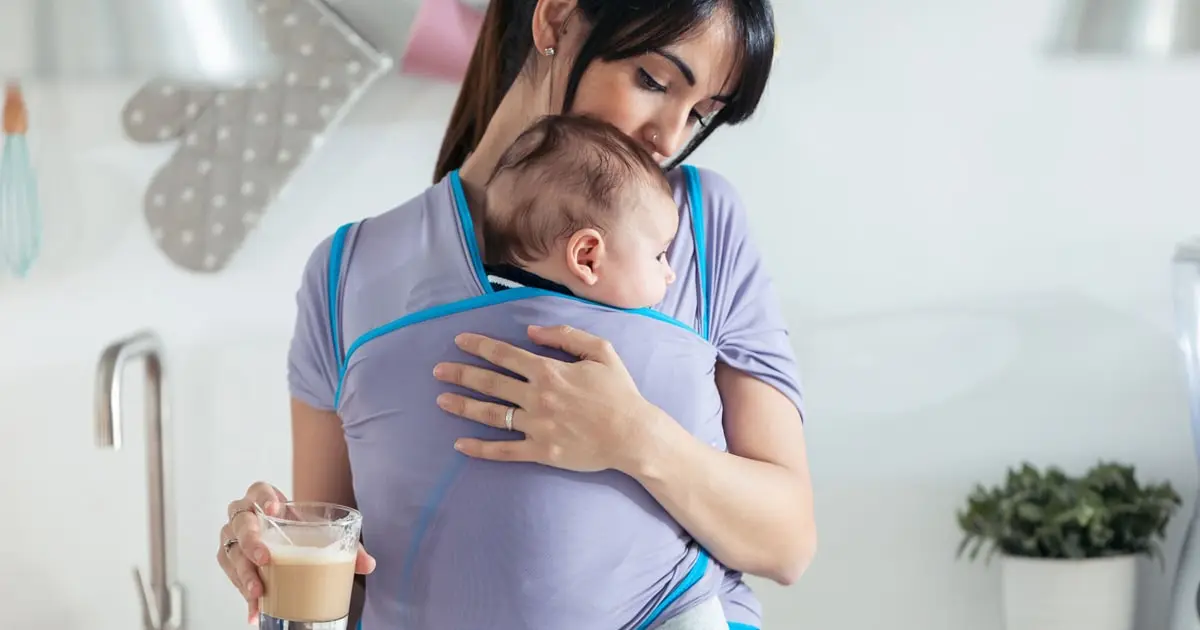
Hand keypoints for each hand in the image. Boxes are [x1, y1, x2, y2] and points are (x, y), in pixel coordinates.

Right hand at [217, 482, 375, 623]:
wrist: (286, 543)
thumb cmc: (301, 532)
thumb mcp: (321, 533)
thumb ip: (347, 546)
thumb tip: (368, 564)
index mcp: (266, 499)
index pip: (258, 490)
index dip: (263, 497)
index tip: (273, 508)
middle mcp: (244, 516)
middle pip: (239, 523)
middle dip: (250, 541)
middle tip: (265, 559)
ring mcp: (233, 538)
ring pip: (229, 552)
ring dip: (243, 574)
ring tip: (258, 592)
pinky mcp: (230, 560)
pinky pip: (230, 575)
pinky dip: (243, 593)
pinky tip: (255, 610)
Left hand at [432, 324, 660, 473]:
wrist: (633, 434)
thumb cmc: (620, 392)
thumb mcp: (601, 351)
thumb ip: (565, 336)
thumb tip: (531, 330)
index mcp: (549, 371)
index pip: (505, 355)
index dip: (479, 346)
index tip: (459, 341)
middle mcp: (537, 397)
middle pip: (490, 383)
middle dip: (460, 374)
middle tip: (437, 371)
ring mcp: (537, 425)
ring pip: (491, 415)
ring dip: (463, 406)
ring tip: (441, 400)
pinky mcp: (540, 451)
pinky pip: (504, 450)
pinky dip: (480, 448)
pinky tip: (460, 444)